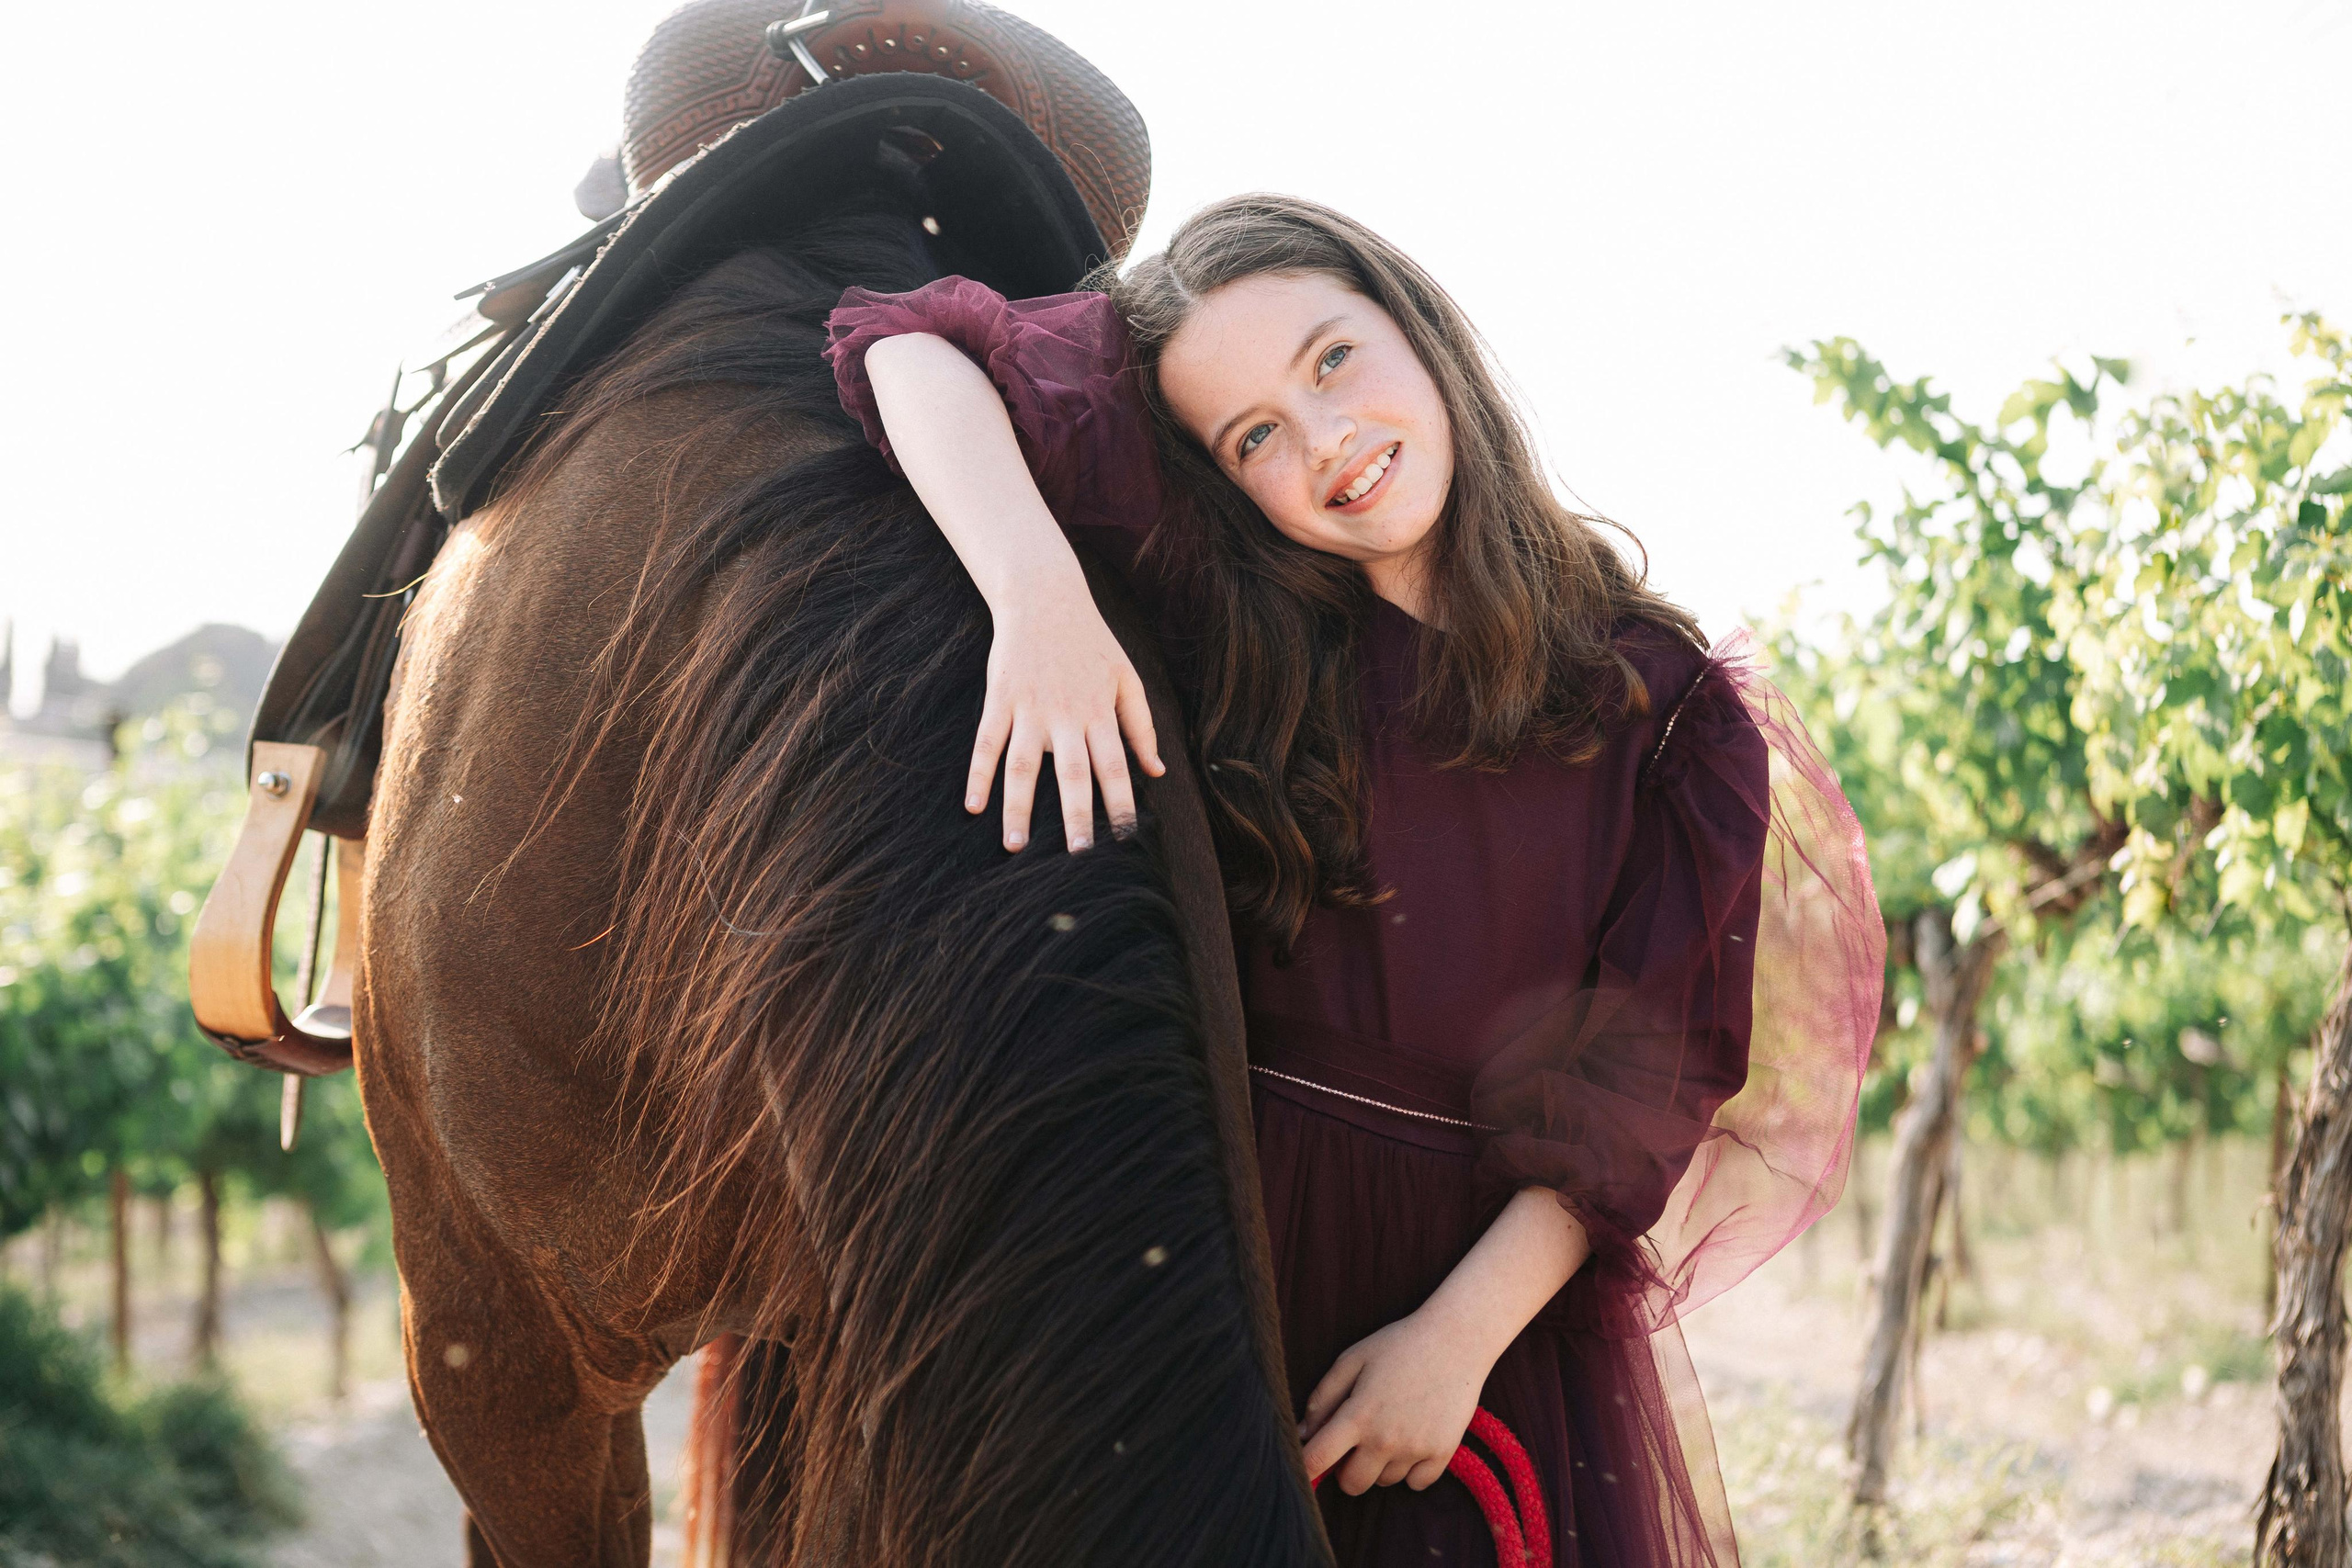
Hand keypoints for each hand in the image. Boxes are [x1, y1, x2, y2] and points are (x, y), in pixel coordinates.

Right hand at [968, 587, 1164, 852]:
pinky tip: (973, 806)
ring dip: (1019, 808)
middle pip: (1072, 773)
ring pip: (1023, 766)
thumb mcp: (1126, 678)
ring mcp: (1030, 709)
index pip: (1115, 766)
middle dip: (1076, 815)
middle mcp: (1066, 715)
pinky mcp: (1000, 700)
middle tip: (1077, 855)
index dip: (1121, 802)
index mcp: (1100, 712)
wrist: (1045, 598)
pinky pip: (987, 743)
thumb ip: (1142, 726)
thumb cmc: (1091, 642)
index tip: (1127, 838)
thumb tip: (1157, 772)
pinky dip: (978, 775)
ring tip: (1015, 846)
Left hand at [1297, 1306, 1493, 1495]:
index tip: (1305, 1469)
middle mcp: (1384, 1439)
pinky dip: (1412, 1470)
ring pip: (1385, 1481)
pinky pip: (1416, 1483)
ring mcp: (1415, 1449)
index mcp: (1357, 1415)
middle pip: (1352, 1484)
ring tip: (1393, 1429)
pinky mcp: (1442, 1453)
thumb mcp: (1352, 1359)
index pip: (1318, 1459)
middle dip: (1347, 1469)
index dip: (1305, 1469)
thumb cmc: (1398, 1345)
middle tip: (1356, 1444)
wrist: (1455, 1341)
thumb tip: (1302, 1433)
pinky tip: (1414, 1441)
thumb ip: (1323, 1397)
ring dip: (1382, 1464)